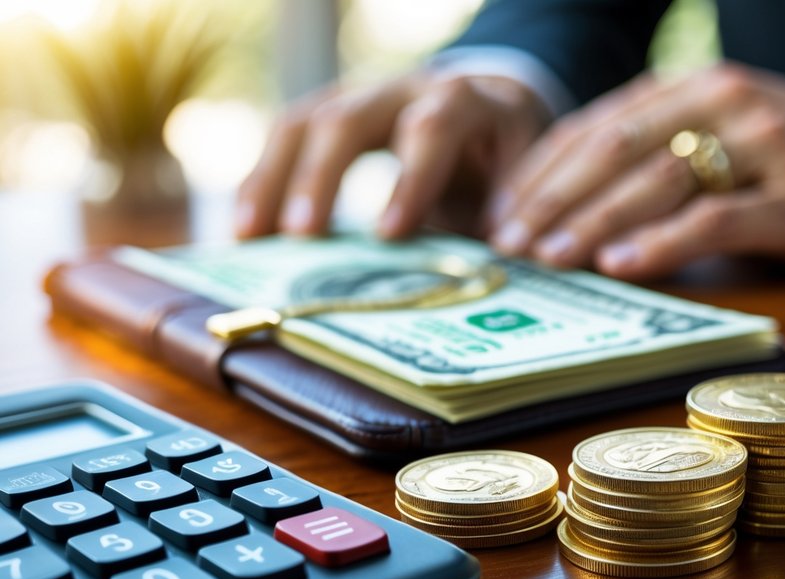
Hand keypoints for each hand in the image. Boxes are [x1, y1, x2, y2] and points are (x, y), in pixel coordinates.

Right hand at [235, 72, 549, 239]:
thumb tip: (492, 264)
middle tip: (302, 235)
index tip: (389, 235)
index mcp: (472, 104)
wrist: (500, 122)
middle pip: (354, 115)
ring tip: (251, 235)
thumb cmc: (510, 168)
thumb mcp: (521, 191)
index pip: (435, 127)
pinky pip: (289, 137)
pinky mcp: (337, 116)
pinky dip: (264, 180)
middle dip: (323, 175)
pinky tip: (246, 228)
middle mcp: (414, 89)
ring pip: (308, 120)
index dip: (411, 179)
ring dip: (275, 178)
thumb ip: (505, 222)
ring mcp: (369, 96)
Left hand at [485, 63, 784, 278]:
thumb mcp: (737, 131)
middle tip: (508, 241)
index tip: (502, 209)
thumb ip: (671, 148)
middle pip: (617, 147)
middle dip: (554, 197)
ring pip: (659, 180)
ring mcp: (765, 148)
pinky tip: (622, 264)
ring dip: (593, 220)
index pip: (602, 122)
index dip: (545, 167)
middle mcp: (727, 103)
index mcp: (702, 85)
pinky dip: (663, 242)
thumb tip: (586, 198)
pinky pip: (716, 219)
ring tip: (548, 257)